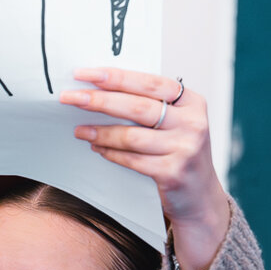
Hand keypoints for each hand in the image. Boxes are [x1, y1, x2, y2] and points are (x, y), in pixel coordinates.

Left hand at [61, 68, 231, 269]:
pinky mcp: (173, 173)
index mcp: (191, 102)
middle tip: (70, 97)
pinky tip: (96, 148)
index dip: (115, 77)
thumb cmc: (178, 151)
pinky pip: (132, 160)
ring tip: (79, 130)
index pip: (149, 82)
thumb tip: (99, 88)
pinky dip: (111, 153)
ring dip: (100, 132)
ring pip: (131, 136)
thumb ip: (150, 104)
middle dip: (99, 100)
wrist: (200, 196)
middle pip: (138, 107)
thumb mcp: (175, 122)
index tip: (84, 73)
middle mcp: (192, 123)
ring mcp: (185, 149)